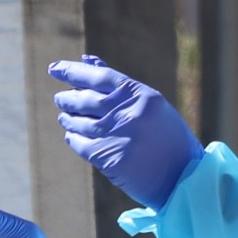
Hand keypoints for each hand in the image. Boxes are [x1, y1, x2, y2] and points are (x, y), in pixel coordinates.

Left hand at [49, 55, 202, 208]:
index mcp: (142, 95)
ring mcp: (118, 136)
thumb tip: (86, 60)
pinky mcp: (110, 158)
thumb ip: (118, 84)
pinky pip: (81, 144)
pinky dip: (73, 138)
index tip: (54, 69)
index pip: (100, 76)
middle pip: (85, 100)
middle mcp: (129, 113)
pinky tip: (72, 135)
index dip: (73, 72)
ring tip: (65, 117)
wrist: (182, 177)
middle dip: (68, 98)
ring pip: (80, 123)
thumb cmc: (167, 136)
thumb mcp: (150, 105)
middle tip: (60, 98)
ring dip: (68, 119)